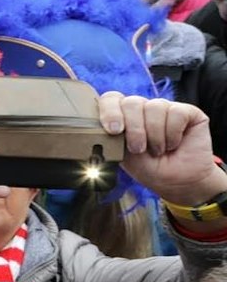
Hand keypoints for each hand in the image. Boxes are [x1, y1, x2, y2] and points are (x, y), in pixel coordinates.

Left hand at [101, 92, 226, 207]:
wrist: (181, 182)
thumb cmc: (151, 169)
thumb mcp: (124, 156)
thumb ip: (112, 138)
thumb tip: (94, 129)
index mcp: (124, 116)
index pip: (111, 99)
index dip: (110, 111)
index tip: (114, 131)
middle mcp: (143, 109)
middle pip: (132, 102)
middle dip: (134, 129)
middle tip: (139, 149)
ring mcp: (165, 108)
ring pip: (154, 107)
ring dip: (155, 135)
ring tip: (159, 150)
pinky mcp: (187, 112)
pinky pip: (176, 113)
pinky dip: (173, 133)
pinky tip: (174, 144)